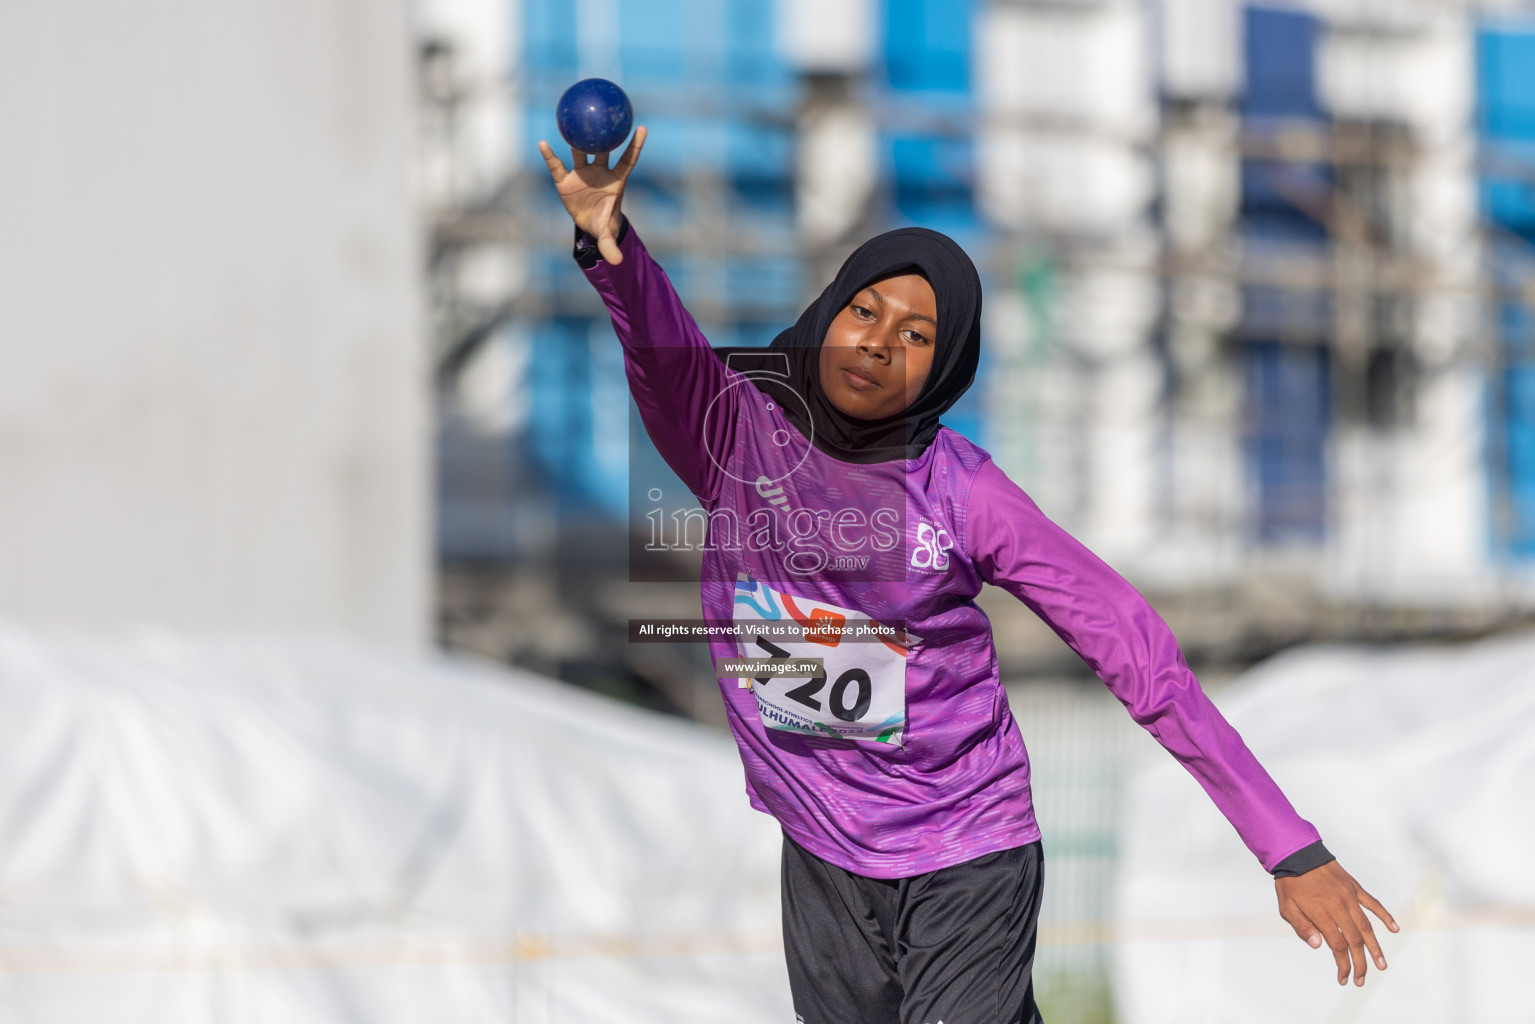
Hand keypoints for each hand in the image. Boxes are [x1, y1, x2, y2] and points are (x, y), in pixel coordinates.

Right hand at [537, 126, 646, 264]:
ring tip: (574, 123)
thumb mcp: (607, 233)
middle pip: (603, 150)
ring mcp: (582, 173)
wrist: (588, 223)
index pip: (628, 160)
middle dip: (604, 135)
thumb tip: (617, 262)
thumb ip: (610, 245)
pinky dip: (550, 156)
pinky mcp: (565, 180)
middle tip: (604, 118)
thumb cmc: (604, 222)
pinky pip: (556, 166)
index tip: (641, 127)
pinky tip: (543, 144)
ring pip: (580, 152)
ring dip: (577, 140)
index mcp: (616, 181)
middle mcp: (600, 171)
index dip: (635, 145)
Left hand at [1275, 860, 1397, 986]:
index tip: (1344, 978)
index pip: (1337, 946)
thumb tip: (1319, 946)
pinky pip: (1373, 903)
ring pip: (1366, 926)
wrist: (1296, 853)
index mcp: (1321, 913)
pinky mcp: (1354, 887)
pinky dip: (1385, 916)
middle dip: (1360, 963)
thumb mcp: (1286, 907)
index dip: (1343, 964)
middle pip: (1354, 940)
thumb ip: (1302, 927)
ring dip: (1375, 947)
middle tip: (1362, 979)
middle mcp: (1339, 906)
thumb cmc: (1290, 883)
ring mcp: (1349, 897)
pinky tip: (1394, 929)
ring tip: (1382, 965)